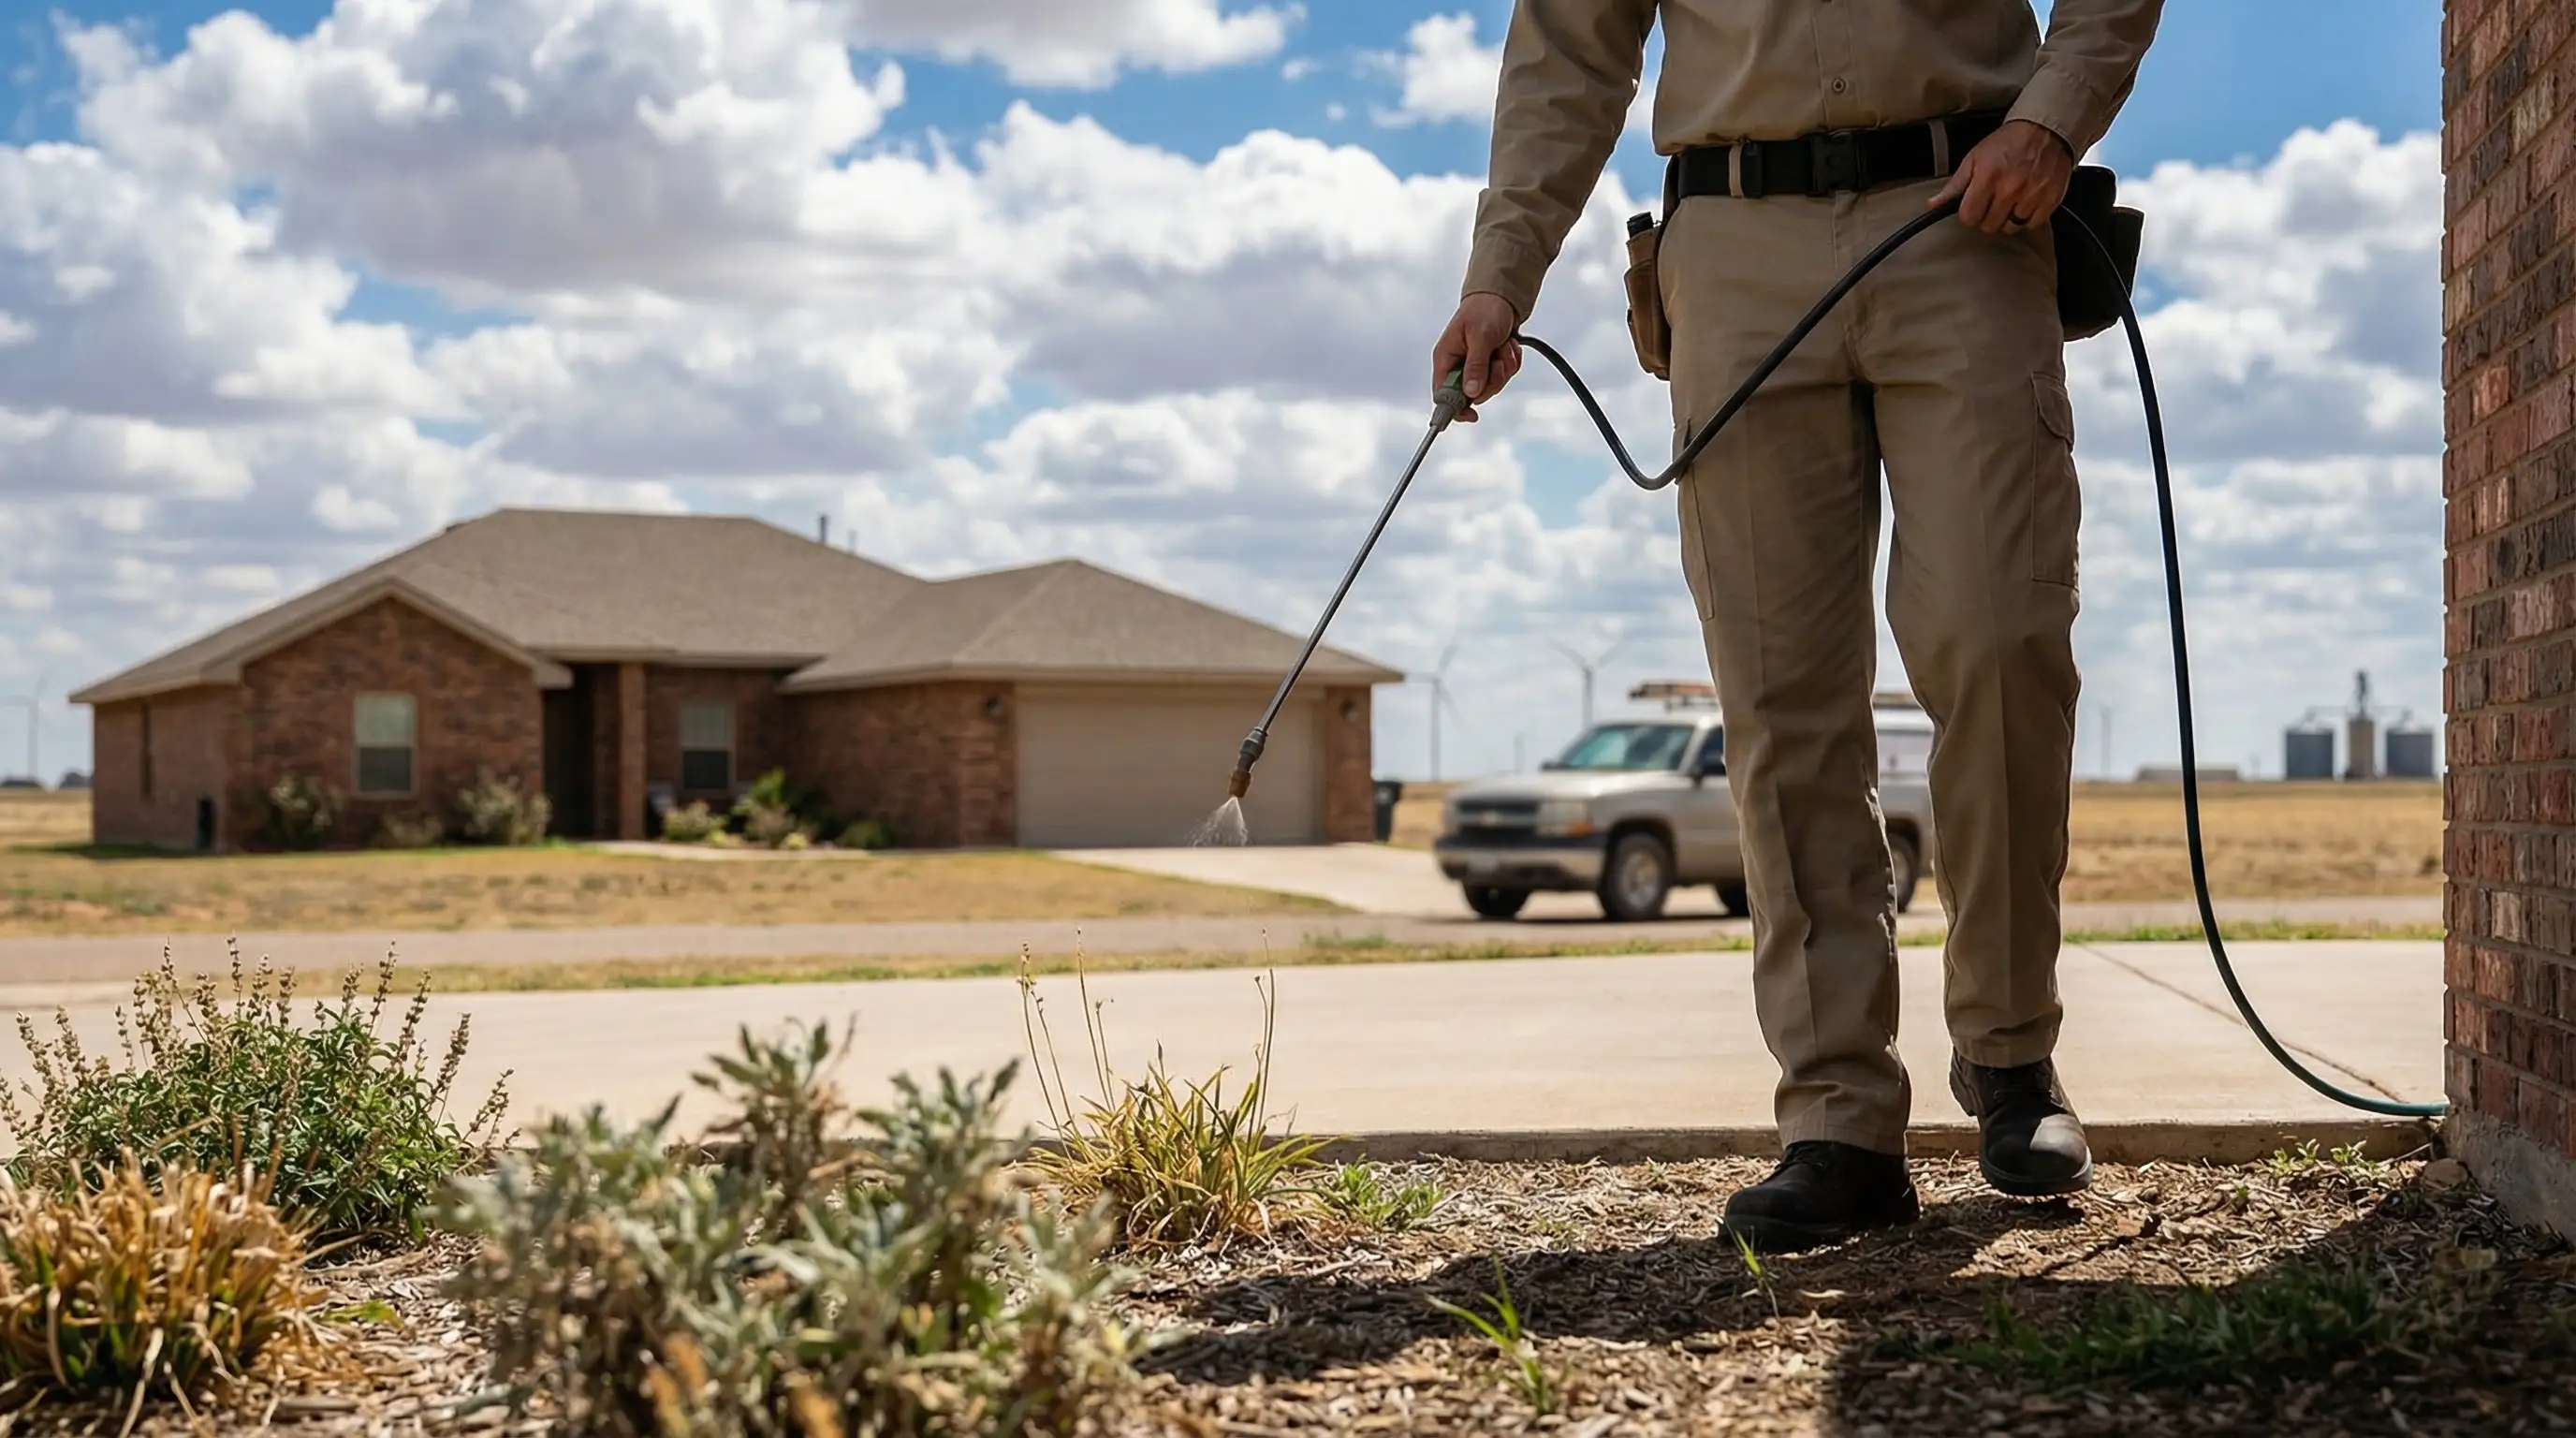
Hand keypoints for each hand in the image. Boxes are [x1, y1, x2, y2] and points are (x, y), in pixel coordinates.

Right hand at [1431, 292, 1522, 422]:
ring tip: (1503, 345)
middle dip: (1491, 380)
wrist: (1502, 296)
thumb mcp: (1480, 336)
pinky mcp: (1491, 364)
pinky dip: (1511, 362)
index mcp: (1445, 358)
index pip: (1442, 394)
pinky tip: (1508, 345)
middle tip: (1497, 361)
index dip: (1455, 409)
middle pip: (1473, 395)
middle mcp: (1458, 366)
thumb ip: (1475, 365)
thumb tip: (1470, 393)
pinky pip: (1504, 376)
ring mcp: (1475, 366)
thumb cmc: (1485, 310)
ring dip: (1504, 367)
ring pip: (1492, 386)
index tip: (1472, 415)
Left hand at [1930, 118, 2074, 235]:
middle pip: (1989, 225)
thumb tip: (1932, 205)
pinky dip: (2027, 218)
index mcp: (1987, 177)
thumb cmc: (2007, 143)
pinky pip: (2032, 224)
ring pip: (2011, 227)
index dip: (1969, 214)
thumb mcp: (1974, 158)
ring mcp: (2032, 195)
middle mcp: (2010, 188)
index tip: (1974, 206)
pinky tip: (2025, 203)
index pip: (1969, 217)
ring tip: (2010, 201)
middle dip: (1987, 216)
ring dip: (2008, 218)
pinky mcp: (2050, 199)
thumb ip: (1954, 185)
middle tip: (1993, 201)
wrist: (2045, 129)